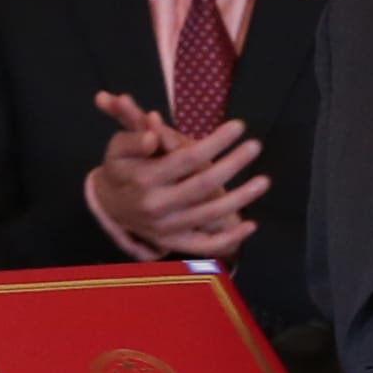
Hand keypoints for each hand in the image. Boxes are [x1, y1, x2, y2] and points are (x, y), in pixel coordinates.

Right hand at [89, 90, 266, 258]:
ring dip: (241, 199)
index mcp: (144, 180)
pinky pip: (205, 245)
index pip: (187, 159)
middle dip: (233, 165)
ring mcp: (167, 228)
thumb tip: (153, 137)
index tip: (238, 127)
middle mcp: (157, 206)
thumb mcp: (117, 148)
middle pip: (204, 185)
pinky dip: (230, 239)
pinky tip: (252, 225)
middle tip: (255, 146)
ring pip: (210, 214)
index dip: (215, 142)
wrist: (108, 205)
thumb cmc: (119, 169)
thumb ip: (133, 139)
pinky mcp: (173, 242)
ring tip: (263, 180)